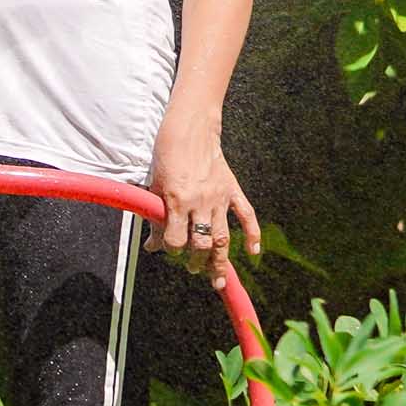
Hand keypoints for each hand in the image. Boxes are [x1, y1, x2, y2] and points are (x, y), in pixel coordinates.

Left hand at [146, 113, 260, 290]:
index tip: (167, 250)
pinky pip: (246, 215)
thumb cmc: (167, 154)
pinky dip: (252, 235)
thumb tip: (152, 244)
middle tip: (193, 269)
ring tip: (217, 277)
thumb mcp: (155, 184)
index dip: (170, 249)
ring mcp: (219, 196)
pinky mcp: (232, 189)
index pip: (175, 239)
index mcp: (177, 199)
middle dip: (196, 261)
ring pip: (222, 237)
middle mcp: (200, 201)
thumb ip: (155, 214)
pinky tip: (253, 252)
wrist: (190, 128)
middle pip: (201, 243)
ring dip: (219, 260)